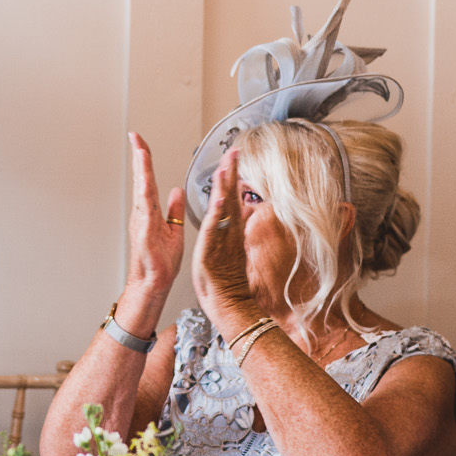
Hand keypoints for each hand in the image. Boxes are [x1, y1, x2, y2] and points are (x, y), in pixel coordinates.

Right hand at [121, 135, 186, 310]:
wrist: (154, 283)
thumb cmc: (161, 261)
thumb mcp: (173, 229)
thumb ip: (174, 209)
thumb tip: (176, 191)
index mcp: (150, 212)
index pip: (148, 180)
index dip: (145, 160)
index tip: (141, 142)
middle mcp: (144, 213)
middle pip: (141, 179)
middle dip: (139, 156)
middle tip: (135, 136)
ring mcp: (143, 222)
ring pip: (142, 189)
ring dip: (141, 169)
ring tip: (140, 150)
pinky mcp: (146, 233)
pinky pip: (147, 210)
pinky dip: (145, 194)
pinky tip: (145, 181)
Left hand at [190, 150, 261, 337]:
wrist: (229, 304)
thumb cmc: (227, 281)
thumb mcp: (231, 249)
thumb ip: (237, 230)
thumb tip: (244, 214)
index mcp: (229, 231)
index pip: (231, 197)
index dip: (232, 176)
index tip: (233, 155)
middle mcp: (228, 233)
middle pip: (231, 198)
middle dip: (231, 174)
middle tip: (234, 151)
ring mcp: (221, 242)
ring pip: (224, 211)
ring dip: (224, 189)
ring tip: (225, 168)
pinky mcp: (211, 253)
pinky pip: (214, 232)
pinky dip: (217, 216)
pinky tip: (219, 202)